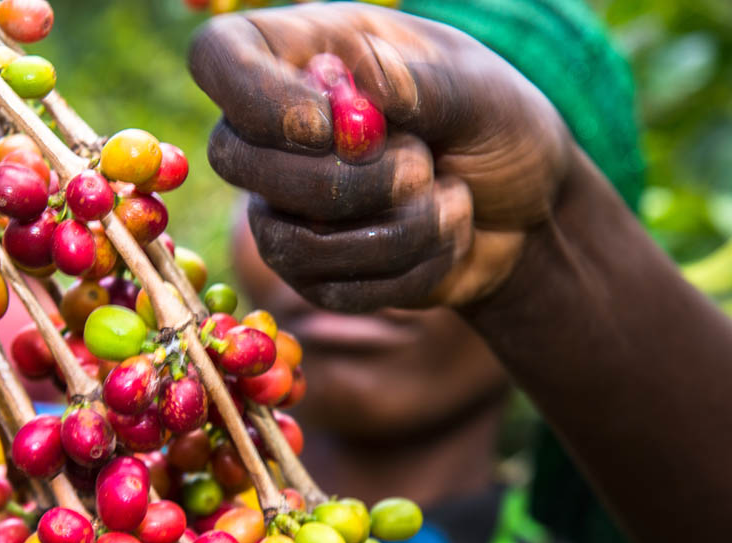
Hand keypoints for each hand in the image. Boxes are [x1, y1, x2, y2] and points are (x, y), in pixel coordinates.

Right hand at [190, 3, 575, 309]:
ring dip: (393, 231)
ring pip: (286, 241)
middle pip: (235, 158)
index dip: (259, 99)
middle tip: (423, 166)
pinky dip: (409, 269)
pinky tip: (444, 238)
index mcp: (303, 54)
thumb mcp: (482, 93)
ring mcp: (283, 206)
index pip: (218, 57)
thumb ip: (427, 83)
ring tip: (451, 201)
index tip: (332, 127)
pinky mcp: (310, 270)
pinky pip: (331, 288)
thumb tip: (366, 76)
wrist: (522, 209)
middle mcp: (275, 132)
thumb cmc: (495, 127)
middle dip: (344, 181)